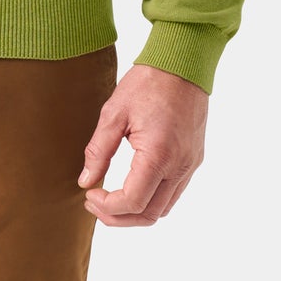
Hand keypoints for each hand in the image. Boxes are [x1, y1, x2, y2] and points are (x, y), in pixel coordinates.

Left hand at [77, 65, 207, 226]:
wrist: (183, 63)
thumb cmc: (147, 83)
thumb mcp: (113, 114)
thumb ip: (98, 151)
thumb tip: (85, 182)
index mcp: (158, 154)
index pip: (132, 202)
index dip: (106, 206)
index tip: (89, 194)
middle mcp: (180, 166)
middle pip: (149, 215)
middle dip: (118, 217)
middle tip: (94, 204)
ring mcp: (190, 165)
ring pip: (164, 209)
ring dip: (136, 212)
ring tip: (110, 200)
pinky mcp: (194, 160)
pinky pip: (174, 193)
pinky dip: (151, 199)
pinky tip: (132, 186)